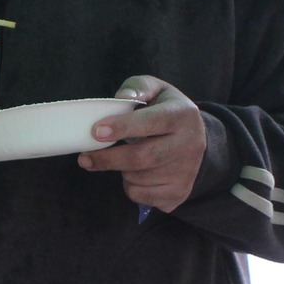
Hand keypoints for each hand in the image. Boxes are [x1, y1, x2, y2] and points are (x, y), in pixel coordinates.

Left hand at [77, 75, 206, 211]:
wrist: (198, 141)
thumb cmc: (167, 111)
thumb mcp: (157, 90)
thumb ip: (138, 88)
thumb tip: (123, 98)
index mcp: (183, 115)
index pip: (151, 122)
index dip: (122, 127)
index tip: (96, 132)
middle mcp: (190, 145)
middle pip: (142, 157)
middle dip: (108, 159)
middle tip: (85, 158)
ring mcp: (186, 172)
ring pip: (137, 178)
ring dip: (120, 169)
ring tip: (124, 157)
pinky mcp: (179, 193)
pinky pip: (141, 195)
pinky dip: (130, 185)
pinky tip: (137, 172)